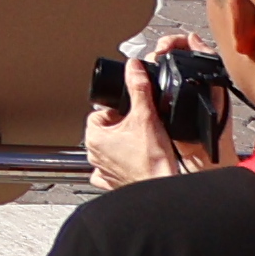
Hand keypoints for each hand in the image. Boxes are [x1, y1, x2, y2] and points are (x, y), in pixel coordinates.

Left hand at [91, 47, 226, 185]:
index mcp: (94, 135)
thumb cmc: (152, 161)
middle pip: (108, 129)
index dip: (121, 111)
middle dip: (125, 127)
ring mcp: (101, 169)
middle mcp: (93, 153)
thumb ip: (139, 89)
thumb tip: (133, 68)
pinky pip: (114, 169)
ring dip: (125, 144)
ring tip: (144, 146)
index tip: (135, 115)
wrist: (161, 188)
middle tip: (144, 131)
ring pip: (111, 148)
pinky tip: (137, 161)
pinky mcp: (113, 182)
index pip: (102, 112)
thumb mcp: (146, 117)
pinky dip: (125, 164)